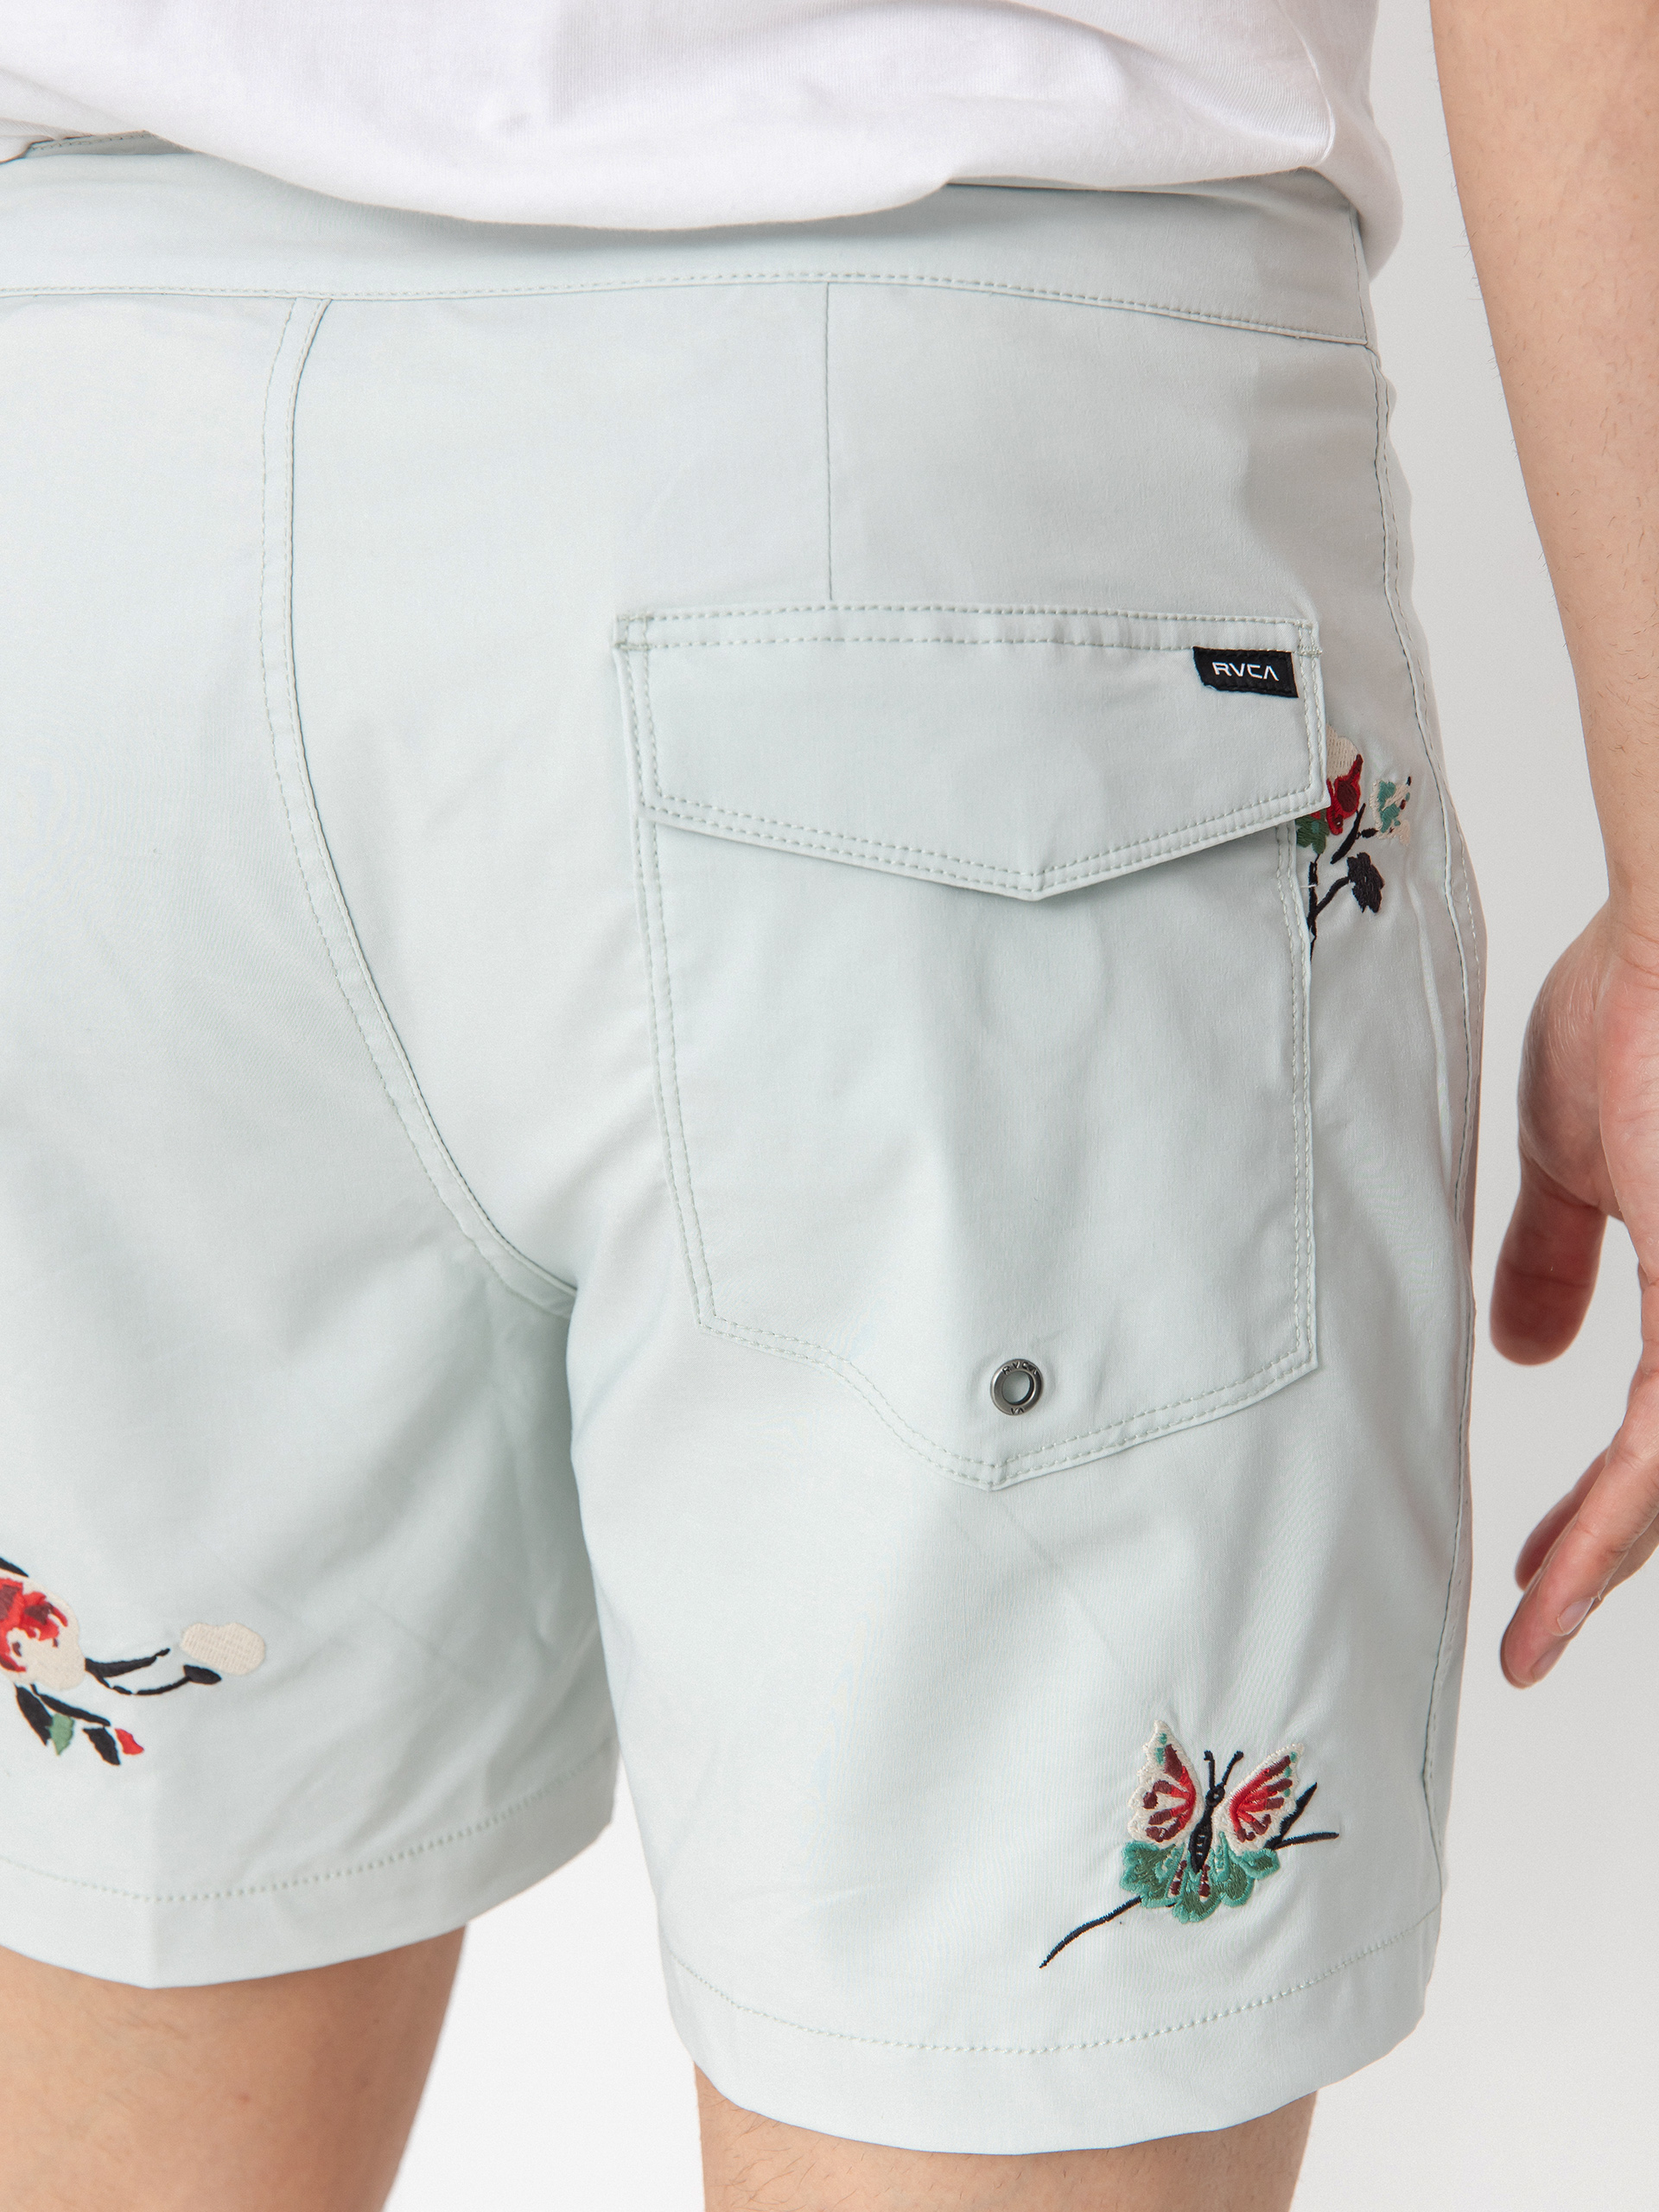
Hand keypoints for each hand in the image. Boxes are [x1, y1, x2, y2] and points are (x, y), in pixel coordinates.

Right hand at [1492, 906, 1658, 1683]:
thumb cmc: (1640, 1001)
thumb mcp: (1572, 1154)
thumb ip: (1552, 1254)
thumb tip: (1521, 1343)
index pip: (1655, 1420)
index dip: (1601, 1496)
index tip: (1537, 1553)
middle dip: (1603, 1548)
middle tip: (1533, 1616)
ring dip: (1603, 1558)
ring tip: (1534, 1623)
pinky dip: (1608, 1530)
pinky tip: (1557, 1582)